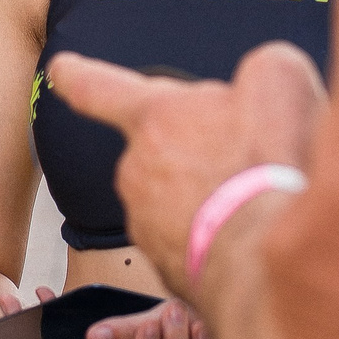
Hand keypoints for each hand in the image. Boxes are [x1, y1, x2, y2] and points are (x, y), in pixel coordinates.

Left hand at [49, 43, 325, 294]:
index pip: (101, 87)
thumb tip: (256, 86)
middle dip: (199, 148)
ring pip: (180, 196)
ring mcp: (148, 226)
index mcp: (154, 117)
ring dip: (211, 195)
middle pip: (163, 148)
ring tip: (256, 200)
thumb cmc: (268, 168)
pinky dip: (217, 235)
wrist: (267, 268)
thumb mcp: (278, 81)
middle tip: (250, 156)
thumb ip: (259, 70)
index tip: (60, 68)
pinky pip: (192, 239)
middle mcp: (136, 171)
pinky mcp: (168, 269)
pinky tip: (251, 234)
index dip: (81, 74)